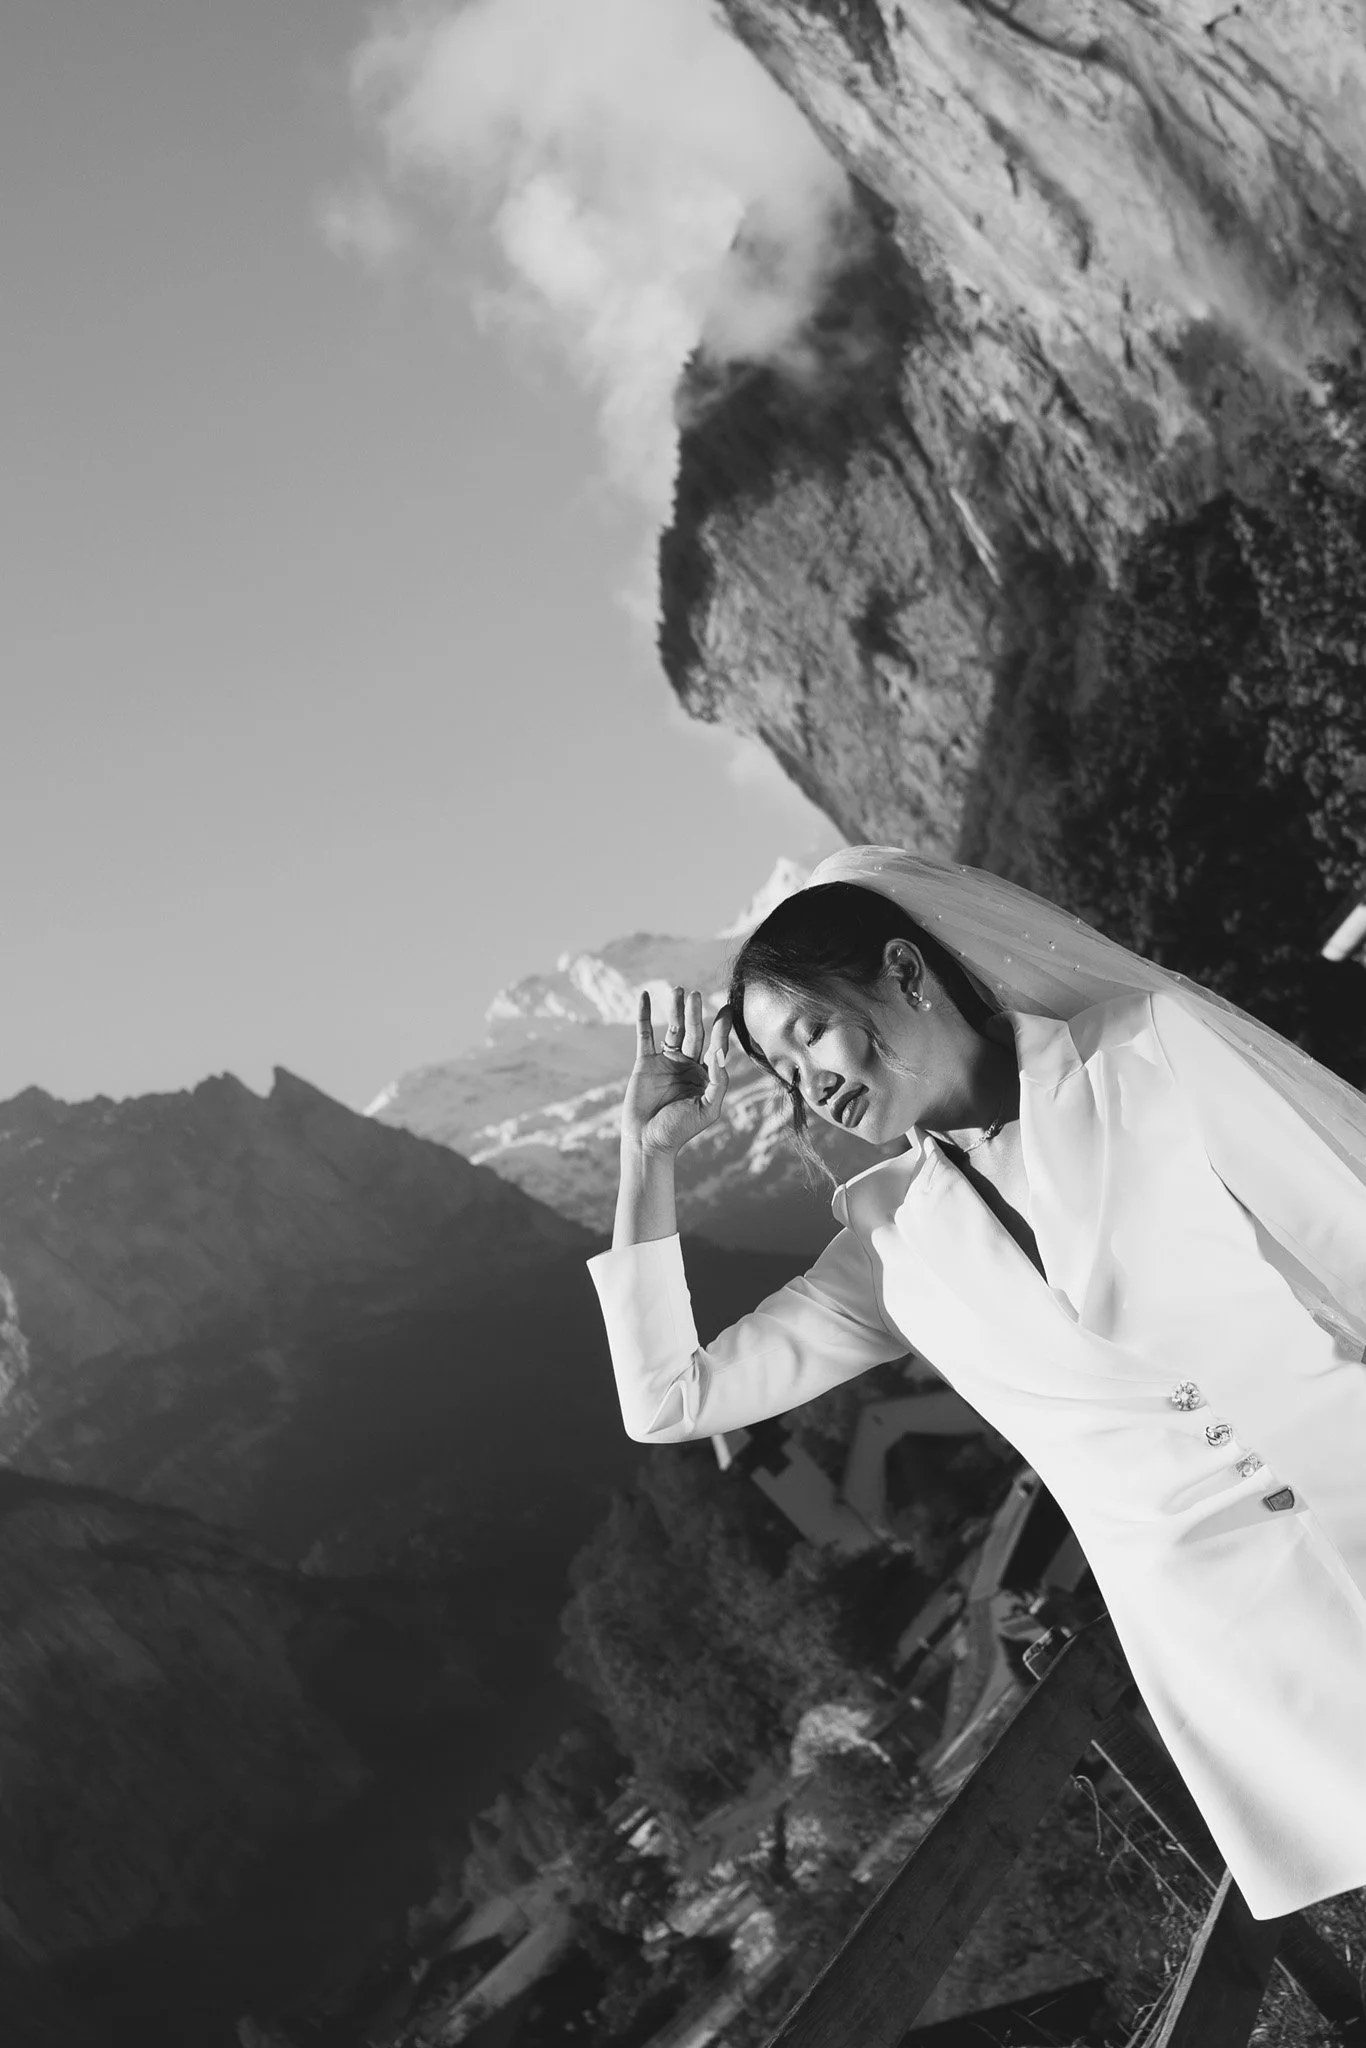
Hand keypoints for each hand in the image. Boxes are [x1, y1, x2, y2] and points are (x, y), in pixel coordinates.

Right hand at [621, 986, 730, 1157]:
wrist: (648, 1141)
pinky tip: (646, 997)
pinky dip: (645, 1015)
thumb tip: (720, 1053)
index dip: (722, 1028)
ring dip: (675, 1010)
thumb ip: (718, 1081)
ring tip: (679, 990)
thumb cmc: (680, 1130)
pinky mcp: (645, 1062)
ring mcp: (666, 1062)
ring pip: (673, 1030)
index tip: (728, 1009)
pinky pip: (646, 1034)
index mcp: (705, 1075)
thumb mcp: (707, 1109)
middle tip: (696, 994)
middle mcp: (687, 1065)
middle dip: (695, 1013)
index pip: (716, 1046)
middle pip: (694, 1033)